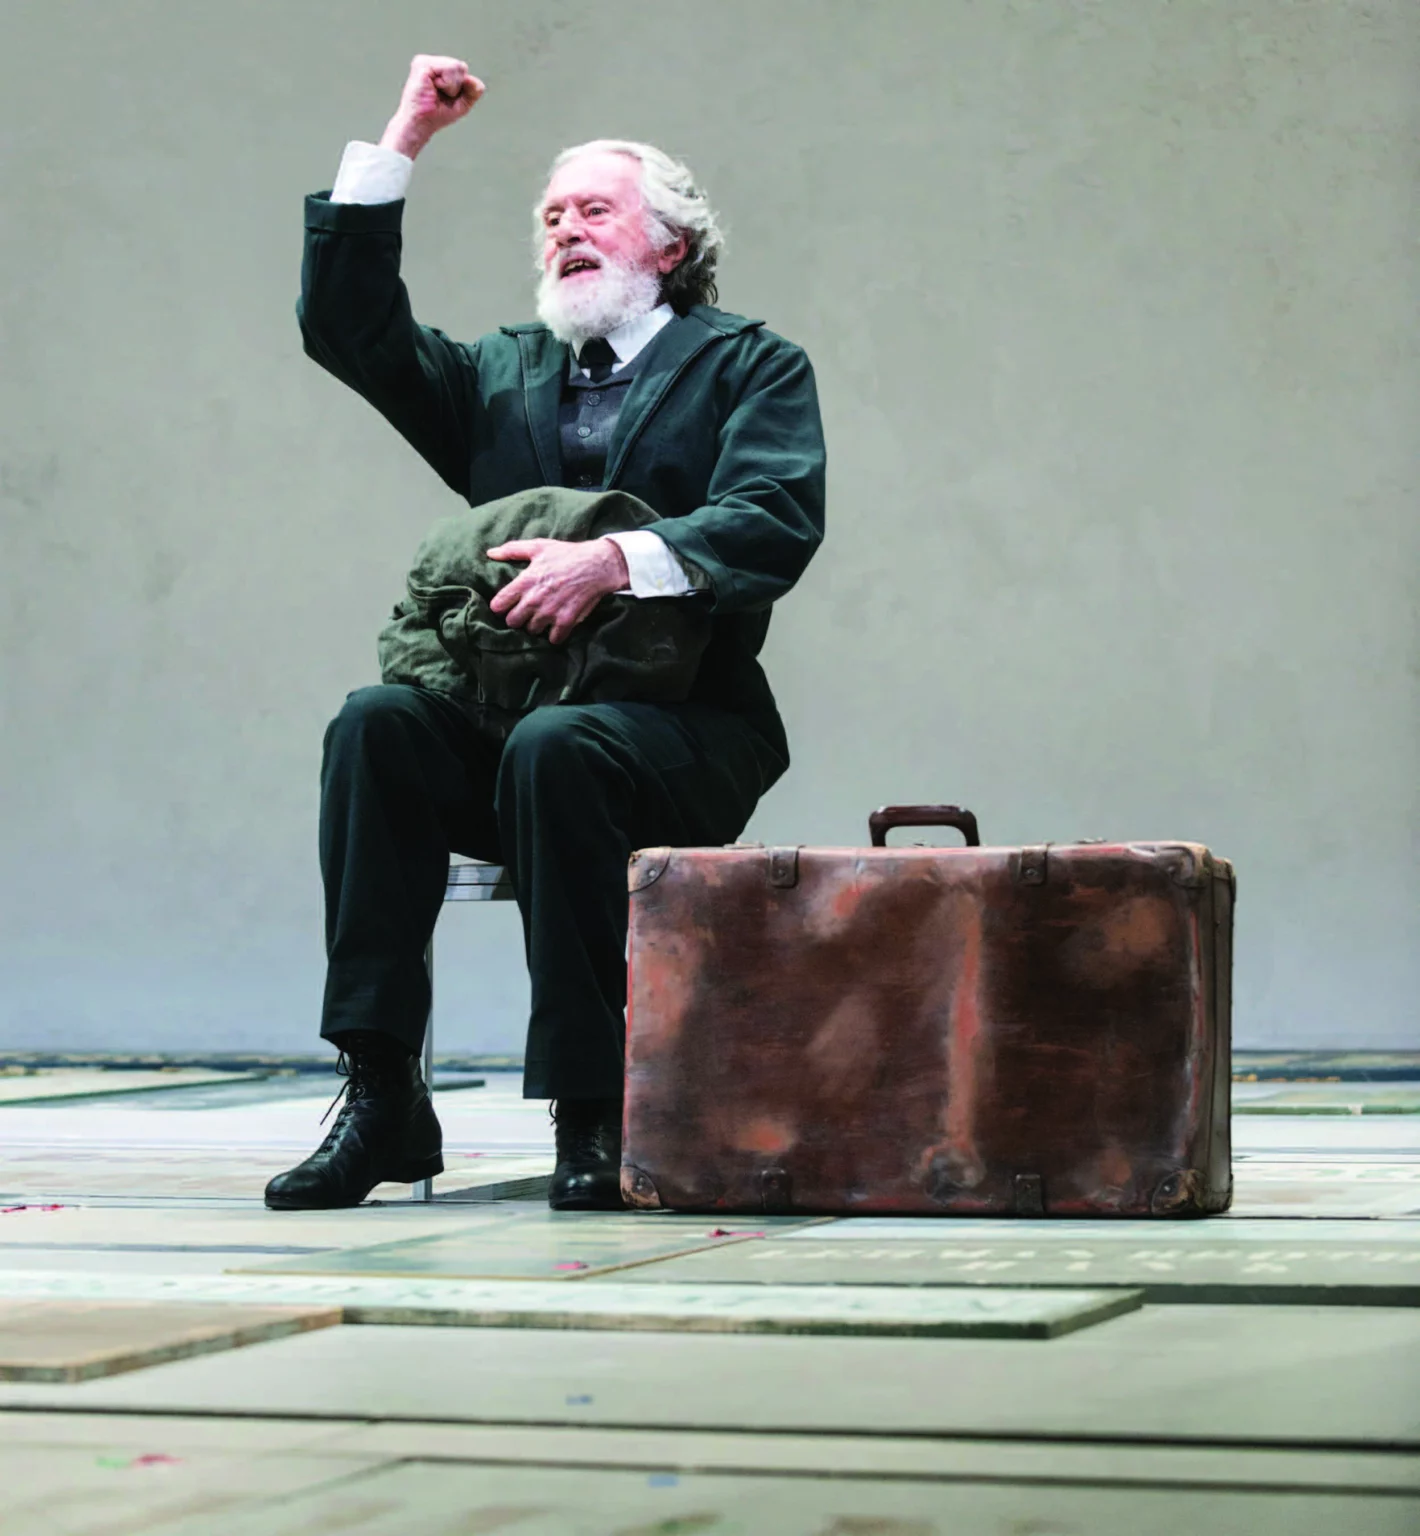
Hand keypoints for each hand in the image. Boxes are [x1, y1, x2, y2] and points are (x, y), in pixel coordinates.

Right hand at [378, 55, 484, 159]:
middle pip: (461, 66)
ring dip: (452, 86)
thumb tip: (472, 79)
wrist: (420, 125)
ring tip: (435, 93)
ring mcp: (425, 61)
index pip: (462, 69)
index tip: (446, 98)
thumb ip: (473, 91)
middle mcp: (431, 62)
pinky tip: (433, 88)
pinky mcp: (422, 64)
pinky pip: (449, 69)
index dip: (461, 87)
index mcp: (438, 69)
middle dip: (457, 86)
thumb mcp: (462, 104)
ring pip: (457, 66)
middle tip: (439, 96)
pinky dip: (447, 84)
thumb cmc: (437, 116)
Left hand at [487, 538, 629, 645]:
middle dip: (517, 618)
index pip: (499, 605)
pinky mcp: (566, 620)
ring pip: (532, 631)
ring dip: (536, 626)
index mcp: (525, 582)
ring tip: (542, 618)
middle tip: (525, 613)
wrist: (597, 565)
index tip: (506, 605)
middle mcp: (535, 599)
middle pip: (512, 622)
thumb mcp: (538, 546)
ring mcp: (550, 612)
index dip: (500, 606)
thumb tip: (490, 553)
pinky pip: (553, 639)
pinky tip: (556, 627)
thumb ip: (512, 550)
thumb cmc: (566, 554)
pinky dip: (554, 635)